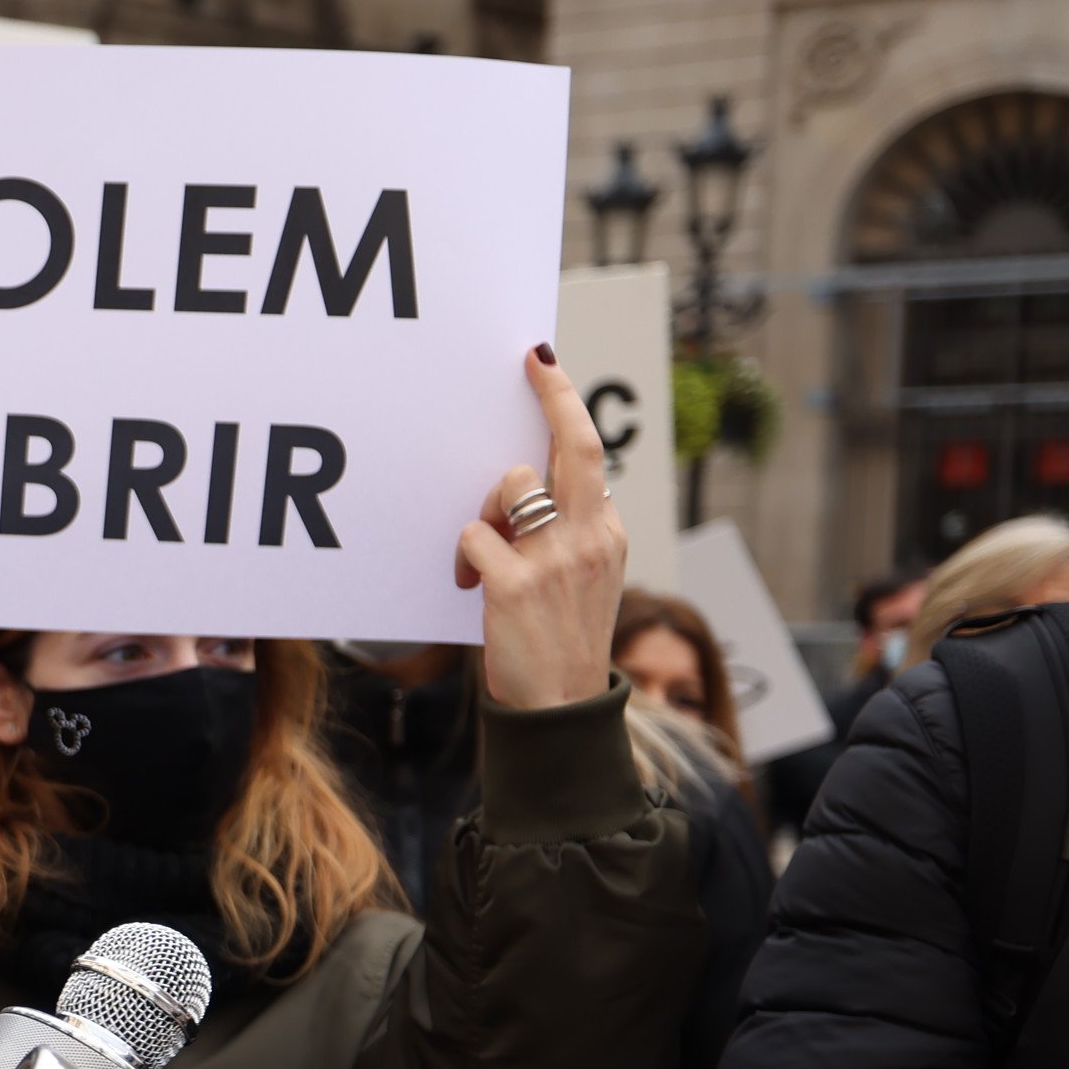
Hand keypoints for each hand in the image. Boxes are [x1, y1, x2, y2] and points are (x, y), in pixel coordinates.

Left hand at [457, 348, 628, 710]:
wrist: (560, 705)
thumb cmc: (559, 639)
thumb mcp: (582, 578)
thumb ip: (566, 532)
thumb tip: (520, 485)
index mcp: (606, 533)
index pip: (588, 454)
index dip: (564, 403)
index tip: (544, 363)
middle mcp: (591, 537)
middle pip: (572, 447)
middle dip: (552, 397)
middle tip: (529, 366)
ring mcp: (557, 559)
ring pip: (511, 487)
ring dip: (484, 510)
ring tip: (479, 554)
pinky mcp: (517, 584)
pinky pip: (473, 537)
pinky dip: (462, 556)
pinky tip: (467, 584)